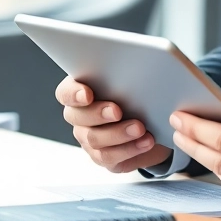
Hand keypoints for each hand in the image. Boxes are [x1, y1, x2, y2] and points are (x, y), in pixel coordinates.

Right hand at [54, 76, 170, 172]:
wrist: (154, 125)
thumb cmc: (140, 96)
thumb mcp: (136, 83)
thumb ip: (127, 76)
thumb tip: (135, 64)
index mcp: (82, 91)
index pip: (65, 92)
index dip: (73, 94)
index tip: (88, 94)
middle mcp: (80, 116)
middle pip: (77, 117)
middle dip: (98, 113)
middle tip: (117, 111)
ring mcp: (88, 138)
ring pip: (94, 138)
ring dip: (118, 133)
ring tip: (140, 128)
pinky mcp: (102, 156)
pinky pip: (108, 156)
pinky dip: (129, 149)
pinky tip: (145, 141)